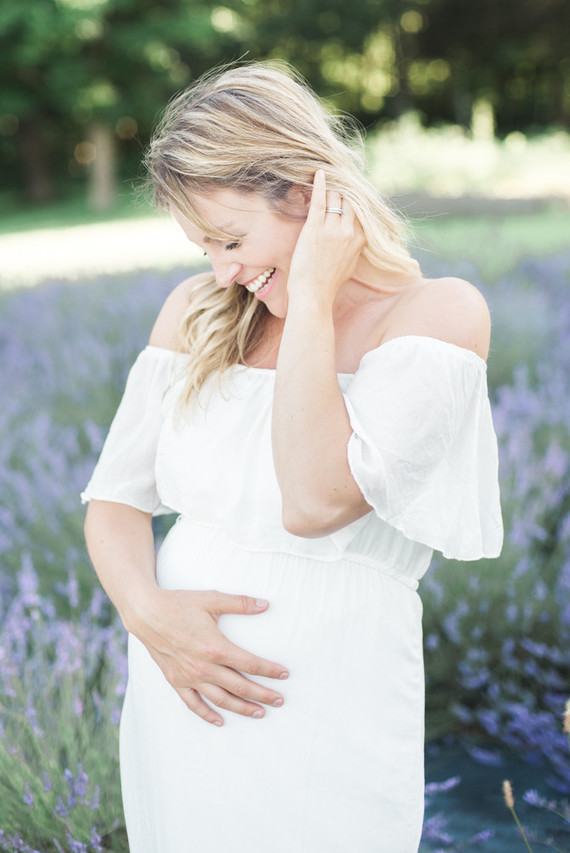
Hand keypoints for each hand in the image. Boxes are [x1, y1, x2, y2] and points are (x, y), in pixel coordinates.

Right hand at [130, 587, 288, 725]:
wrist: (146, 613)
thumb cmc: (179, 604)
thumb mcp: (212, 599)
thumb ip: (240, 603)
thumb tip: (265, 604)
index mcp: (216, 647)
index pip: (250, 664)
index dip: (270, 670)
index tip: (285, 675)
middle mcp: (204, 667)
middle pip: (241, 686)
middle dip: (263, 695)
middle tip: (280, 701)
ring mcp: (189, 677)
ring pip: (221, 700)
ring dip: (242, 708)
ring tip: (259, 713)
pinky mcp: (176, 681)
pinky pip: (194, 704)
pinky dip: (207, 714)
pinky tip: (220, 721)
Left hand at [287, 169, 364, 307]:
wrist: (314, 295)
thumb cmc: (328, 283)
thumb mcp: (350, 263)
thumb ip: (353, 246)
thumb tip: (352, 236)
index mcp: (359, 239)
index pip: (358, 210)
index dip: (349, 200)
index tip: (343, 192)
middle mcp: (349, 231)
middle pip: (348, 200)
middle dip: (341, 190)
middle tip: (332, 181)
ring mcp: (332, 230)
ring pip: (335, 197)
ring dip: (329, 188)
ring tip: (321, 179)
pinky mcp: (315, 230)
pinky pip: (319, 201)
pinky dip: (319, 185)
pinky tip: (318, 173)